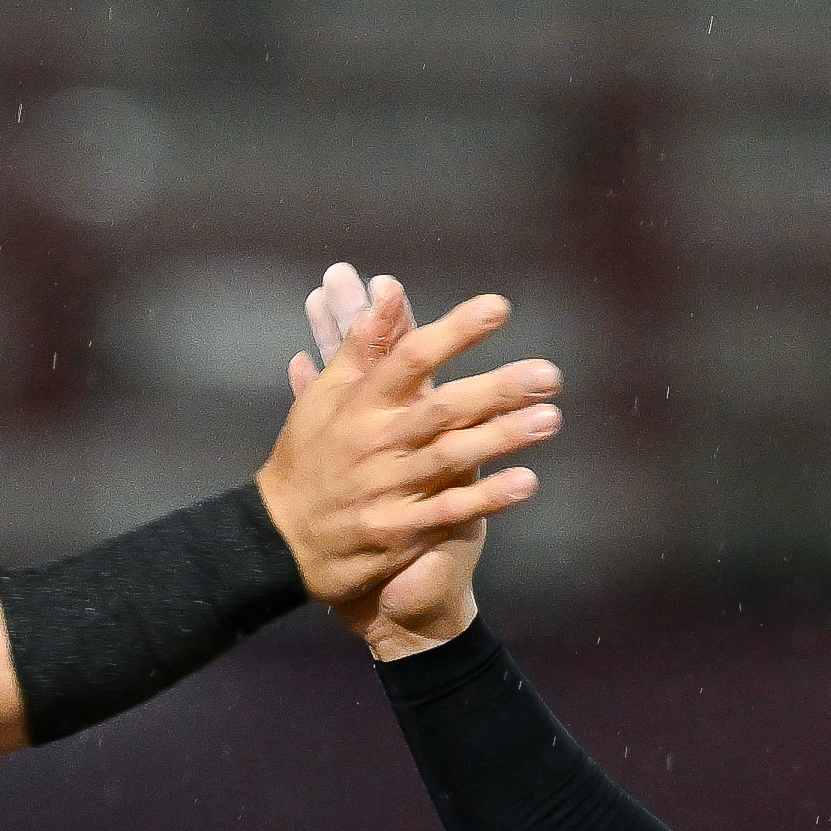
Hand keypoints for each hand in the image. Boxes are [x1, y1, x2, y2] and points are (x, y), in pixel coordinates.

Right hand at [260, 263, 557, 659]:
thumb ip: (364, 345)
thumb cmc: (309, 457)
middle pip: (442, 408)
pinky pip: (448, 511)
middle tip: (549, 374)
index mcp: (360, 404)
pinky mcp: (398, 530)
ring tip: (550, 418)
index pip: (410, 356)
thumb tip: (391, 289)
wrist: (279, 541)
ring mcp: (387, 488)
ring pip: (452, 457)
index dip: (454, 331)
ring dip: (503, 438)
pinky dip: (487, 497)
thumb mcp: (326, 396)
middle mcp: (376, 442)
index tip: (498, 308)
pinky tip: (527, 481)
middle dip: (498, 389)